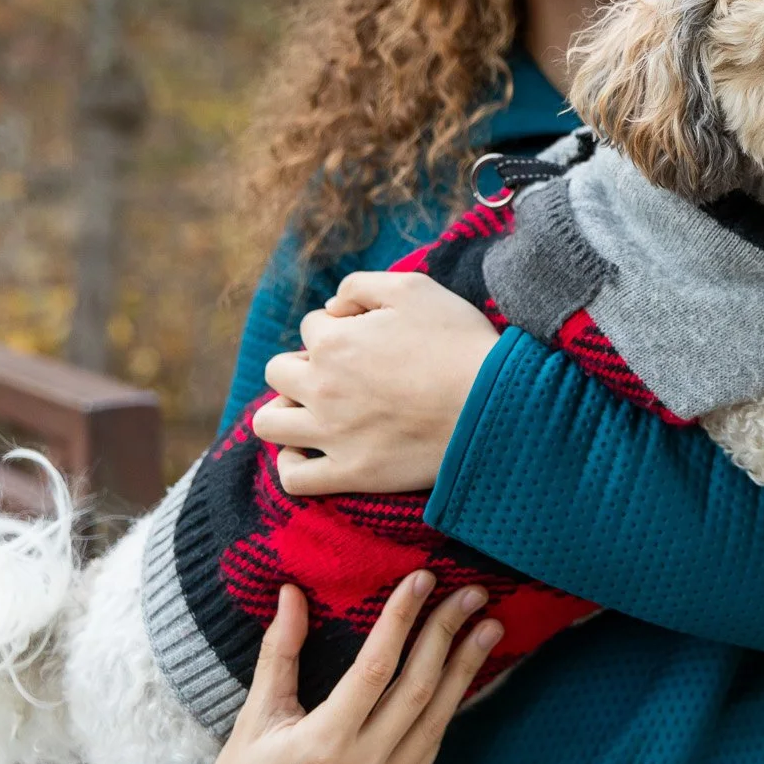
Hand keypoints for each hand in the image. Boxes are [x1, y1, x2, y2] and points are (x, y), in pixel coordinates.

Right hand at [198, 572, 503, 763]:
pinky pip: (433, 746)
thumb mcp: (253, 721)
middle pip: (418, 688)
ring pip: (437, 718)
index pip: (376, 668)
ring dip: (466, 669)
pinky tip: (465, 677)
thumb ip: (279, 655)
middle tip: (472, 592)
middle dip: (447, 634)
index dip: (401, 618)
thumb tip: (291, 593)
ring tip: (490, 627)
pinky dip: (452, 708)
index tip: (422, 578)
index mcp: (322, 744)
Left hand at [254, 272, 499, 495]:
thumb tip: (332, 308)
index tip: (372, 337)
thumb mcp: (414, 288)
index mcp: (334, 341)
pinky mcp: (351, 472)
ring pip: (268, 423)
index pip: (313, 326)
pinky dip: (292, 464)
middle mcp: (322, 387)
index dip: (341, 326)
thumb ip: (361, 286)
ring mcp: (331, 434)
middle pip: (278, 370)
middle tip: (342, 372)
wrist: (494, 403)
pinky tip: (309, 451)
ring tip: (314, 410)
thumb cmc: (459, 342)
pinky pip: (293, 477)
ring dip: (284, 410)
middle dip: (303, 364)